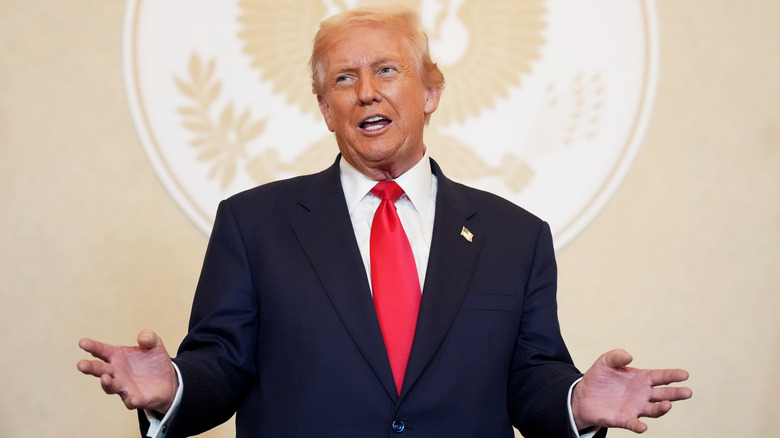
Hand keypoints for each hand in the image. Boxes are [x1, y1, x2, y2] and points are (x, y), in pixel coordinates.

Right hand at [77, 330, 177, 413]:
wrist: (167, 382)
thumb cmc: (153, 361)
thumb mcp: (154, 345)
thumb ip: (149, 338)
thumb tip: (142, 337)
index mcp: (117, 356)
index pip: (101, 351)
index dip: (92, 346)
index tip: (82, 342)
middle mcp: (116, 373)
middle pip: (100, 370)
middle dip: (90, 367)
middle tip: (81, 364)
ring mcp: (124, 387)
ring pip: (111, 387)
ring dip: (107, 383)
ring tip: (105, 377)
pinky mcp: (135, 399)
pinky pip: (131, 401)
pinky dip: (131, 400)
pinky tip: (133, 398)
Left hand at [572, 349, 691, 432]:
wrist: (583, 396)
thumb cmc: (599, 378)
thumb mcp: (606, 362)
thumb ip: (617, 356)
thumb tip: (630, 357)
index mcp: (642, 378)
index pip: (661, 376)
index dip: (673, 375)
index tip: (685, 375)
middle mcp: (643, 394)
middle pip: (664, 394)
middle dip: (676, 393)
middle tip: (687, 392)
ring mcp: (635, 407)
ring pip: (654, 410)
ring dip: (662, 408)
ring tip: (668, 405)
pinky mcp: (624, 419)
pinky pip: (634, 423)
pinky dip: (639, 425)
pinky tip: (643, 426)